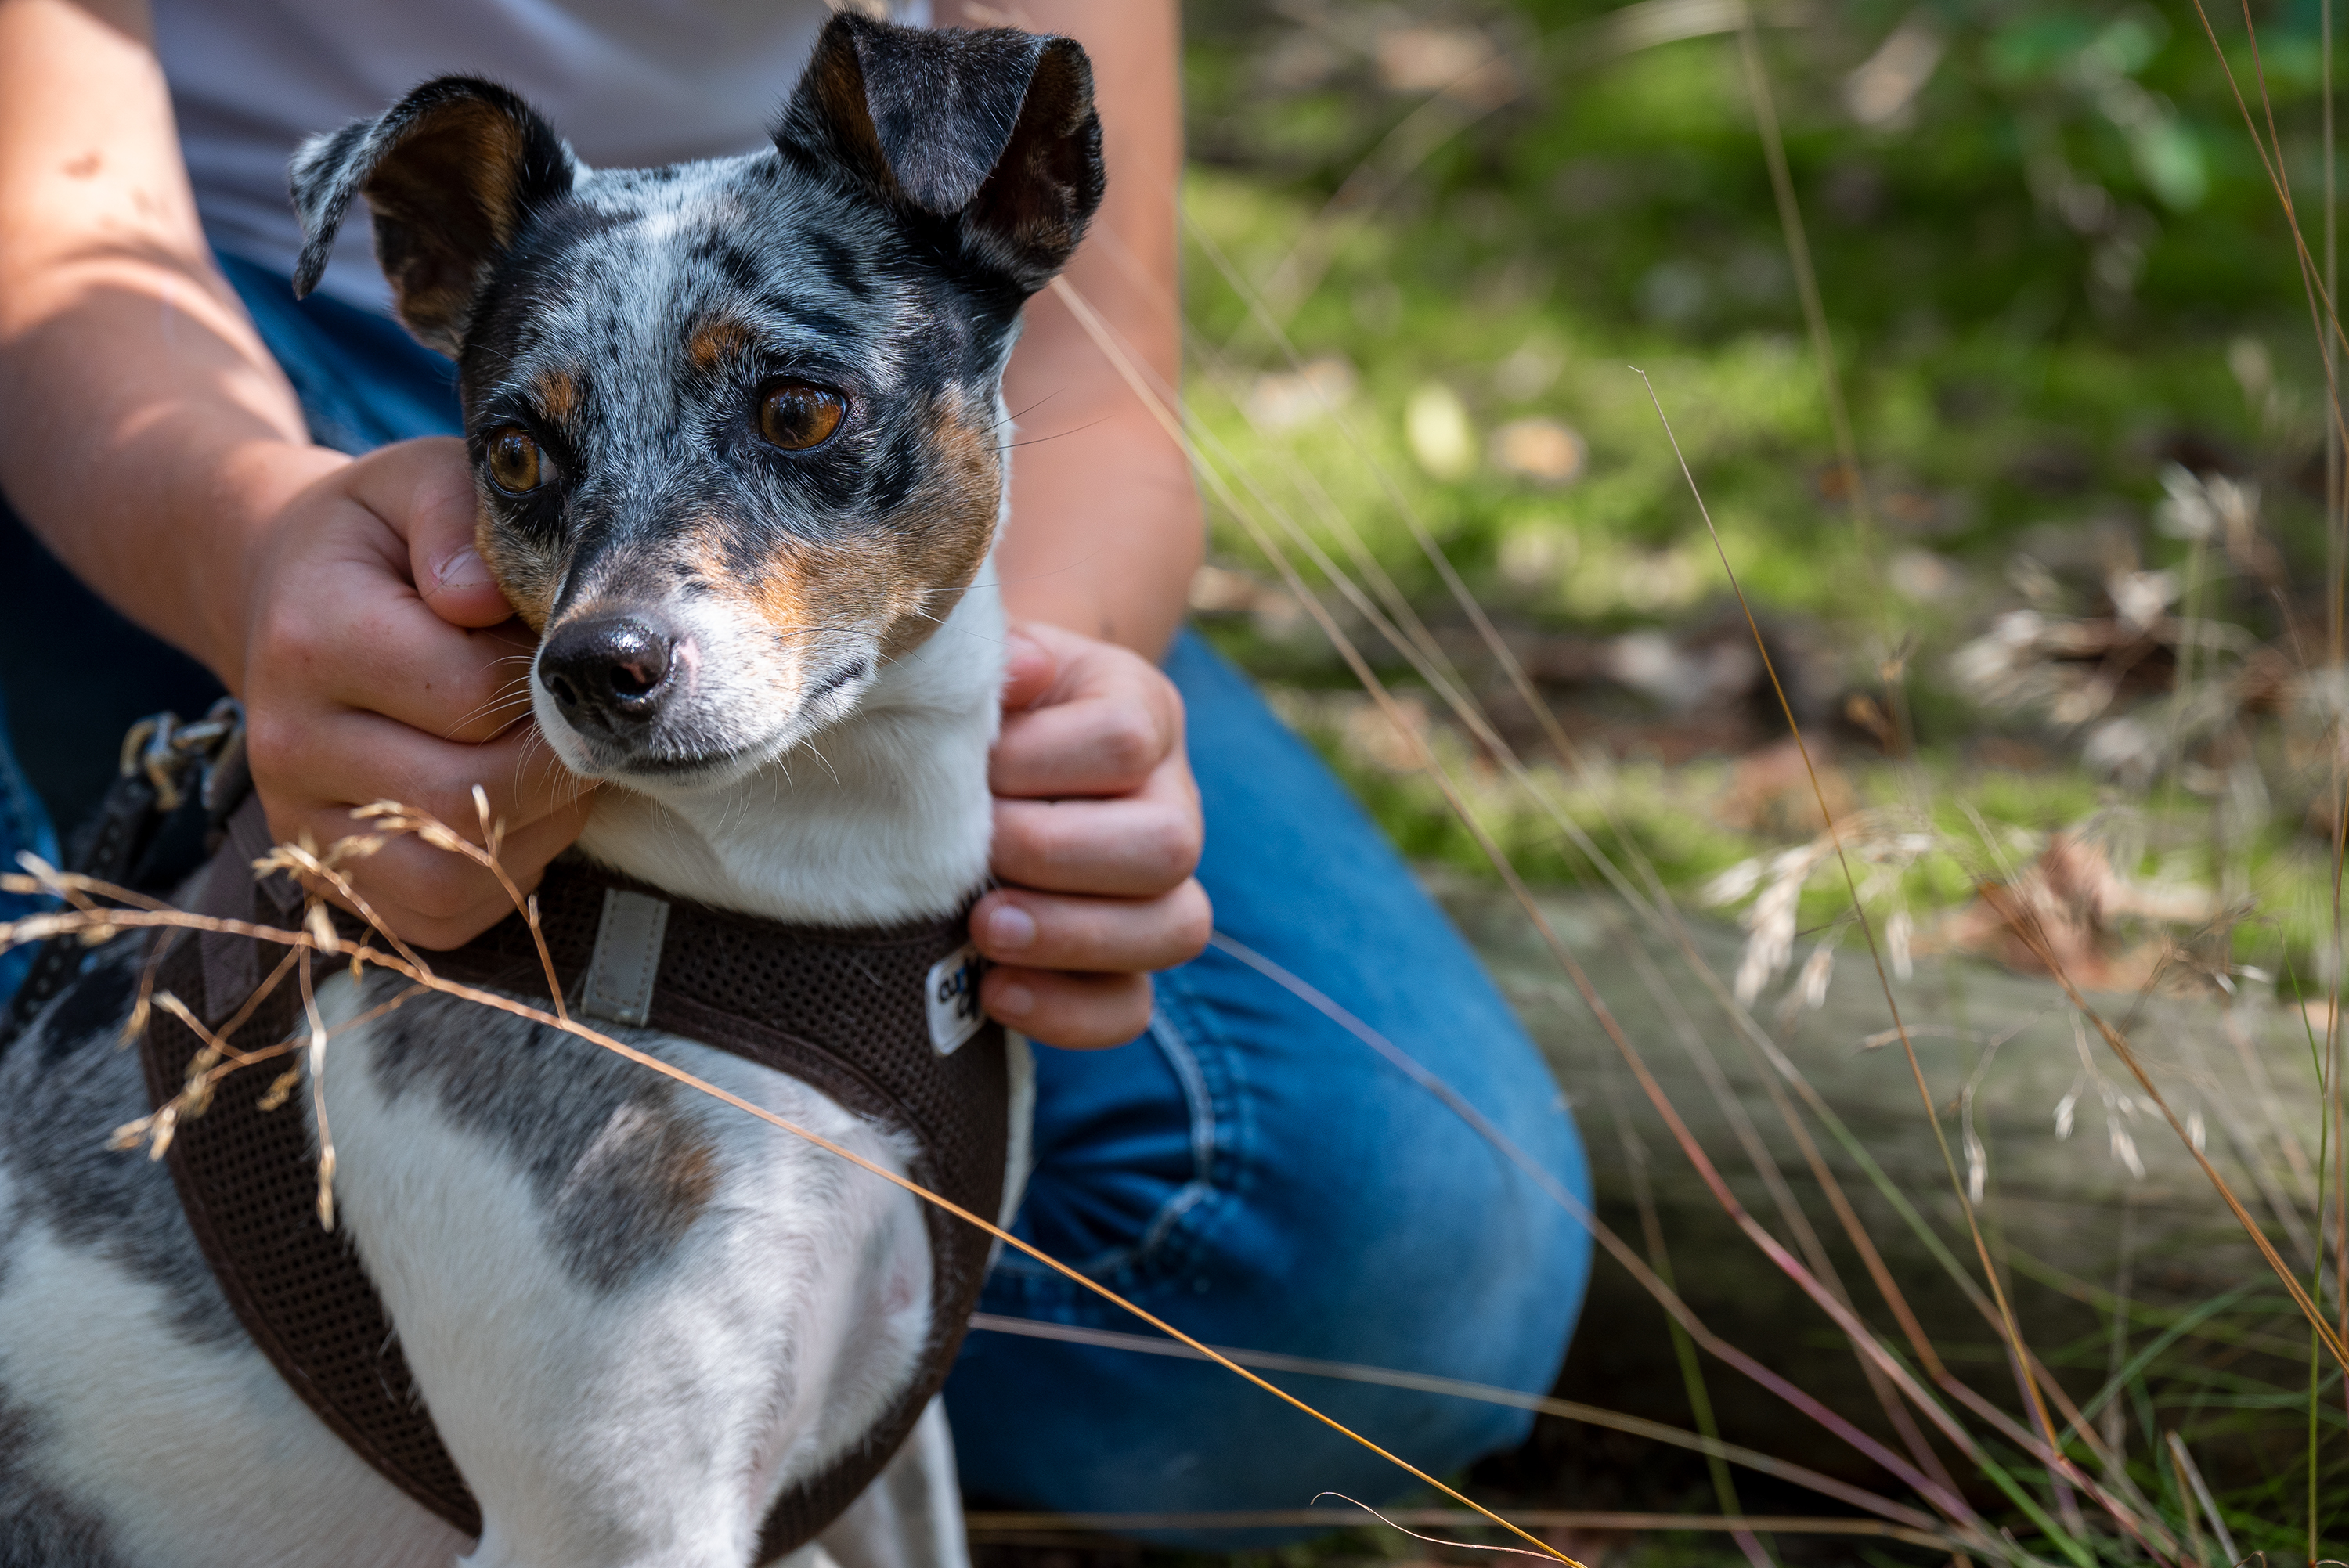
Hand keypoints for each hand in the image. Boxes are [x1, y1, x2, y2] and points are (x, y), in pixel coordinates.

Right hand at [235, 437, 591, 948]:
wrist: (287, 594)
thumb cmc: (384, 542)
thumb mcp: (417, 484)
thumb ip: (454, 518)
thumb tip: (476, 597)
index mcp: (311, 637)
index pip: (472, 696)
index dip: (548, 684)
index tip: (566, 656)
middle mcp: (289, 741)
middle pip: (468, 796)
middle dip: (557, 766)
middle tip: (587, 725)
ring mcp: (299, 820)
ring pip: (457, 876)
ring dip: (539, 832)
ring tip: (553, 767)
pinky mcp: (327, 875)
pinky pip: (438, 918)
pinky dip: (502, 880)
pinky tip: (515, 813)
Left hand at [974, 621, 1211, 1048]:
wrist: (996, 744)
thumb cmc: (988, 701)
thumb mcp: (993, 657)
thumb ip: (999, 655)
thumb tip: (1017, 671)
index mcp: (1141, 712)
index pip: (1124, 742)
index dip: (1038, 761)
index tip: (969, 767)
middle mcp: (1171, 802)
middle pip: (1169, 845)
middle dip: (1057, 856)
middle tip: (976, 854)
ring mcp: (1160, 890)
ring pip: (1174, 930)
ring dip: (1071, 935)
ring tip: (985, 929)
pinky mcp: (1125, 961)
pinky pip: (1131, 1008)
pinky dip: (1068, 1012)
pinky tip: (996, 992)